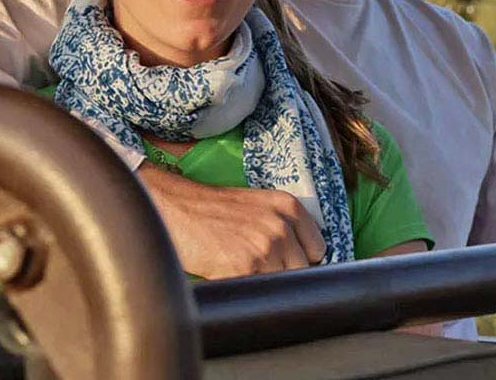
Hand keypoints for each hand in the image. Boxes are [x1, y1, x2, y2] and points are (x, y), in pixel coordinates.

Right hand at [138, 163, 324, 278]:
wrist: (177, 209)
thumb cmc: (214, 209)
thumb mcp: (258, 205)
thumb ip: (282, 224)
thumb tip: (304, 257)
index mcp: (287, 206)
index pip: (317, 248)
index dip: (302, 258)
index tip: (289, 261)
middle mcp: (281, 225)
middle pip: (301, 269)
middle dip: (282, 271)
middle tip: (256, 265)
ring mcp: (265, 247)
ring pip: (281, 283)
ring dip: (263, 282)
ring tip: (240, 266)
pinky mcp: (246, 268)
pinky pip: (258, 290)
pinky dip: (245, 287)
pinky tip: (229, 272)